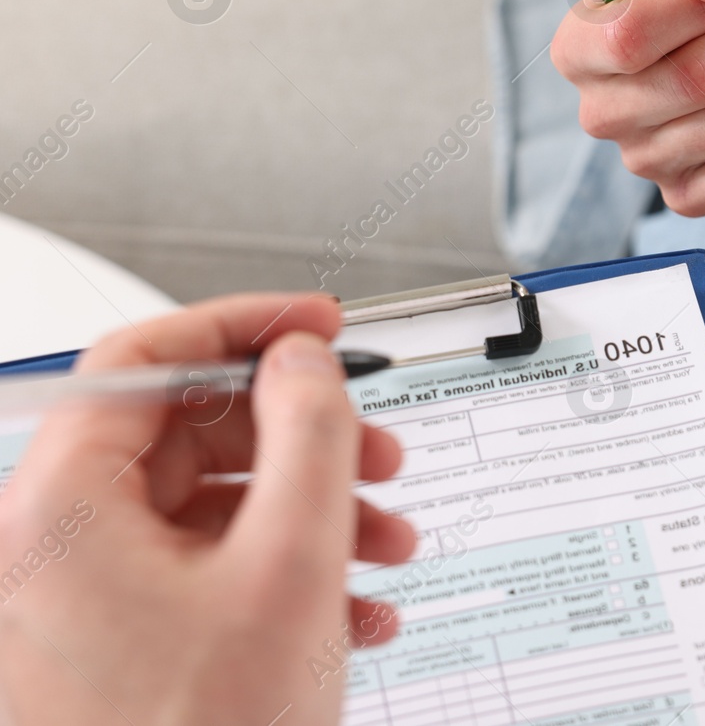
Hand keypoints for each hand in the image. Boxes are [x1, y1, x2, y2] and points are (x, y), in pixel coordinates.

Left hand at [0, 294, 415, 725]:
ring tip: (385, 545)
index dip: (244, 326)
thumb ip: (310, 435)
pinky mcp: (109, 648)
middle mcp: (47, 547)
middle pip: (186, 436)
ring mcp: (76, 604)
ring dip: (310, 514)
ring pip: (207, 509)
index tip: (318, 326)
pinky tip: (351, 608)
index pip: (143, 359)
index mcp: (58, 509)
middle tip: (377, 449)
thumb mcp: (289, 568)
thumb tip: (305, 362)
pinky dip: (282, 574)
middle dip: (302, 441)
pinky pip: (201, 574)